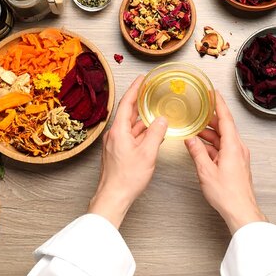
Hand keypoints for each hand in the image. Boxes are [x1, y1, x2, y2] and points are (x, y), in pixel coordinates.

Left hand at [88, 75, 167, 228]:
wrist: (113, 197)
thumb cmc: (126, 179)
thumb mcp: (148, 154)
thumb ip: (156, 134)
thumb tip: (162, 120)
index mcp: (119, 131)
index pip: (127, 103)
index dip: (135, 88)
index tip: (142, 79)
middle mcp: (114, 135)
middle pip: (128, 113)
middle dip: (139, 101)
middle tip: (150, 91)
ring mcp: (115, 144)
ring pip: (130, 126)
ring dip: (142, 118)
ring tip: (154, 111)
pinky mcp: (117, 152)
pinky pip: (130, 136)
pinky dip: (141, 131)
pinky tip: (151, 134)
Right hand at [184, 92, 265, 233]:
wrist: (241, 210)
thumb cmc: (227, 194)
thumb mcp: (205, 171)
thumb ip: (197, 152)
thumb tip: (191, 140)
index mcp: (233, 146)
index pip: (226, 118)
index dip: (218, 104)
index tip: (213, 93)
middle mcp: (238, 148)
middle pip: (224, 127)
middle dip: (210, 119)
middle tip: (199, 110)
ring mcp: (238, 156)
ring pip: (223, 139)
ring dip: (210, 134)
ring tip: (195, 130)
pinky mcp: (236, 164)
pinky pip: (224, 148)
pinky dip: (213, 145)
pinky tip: (201, 148)